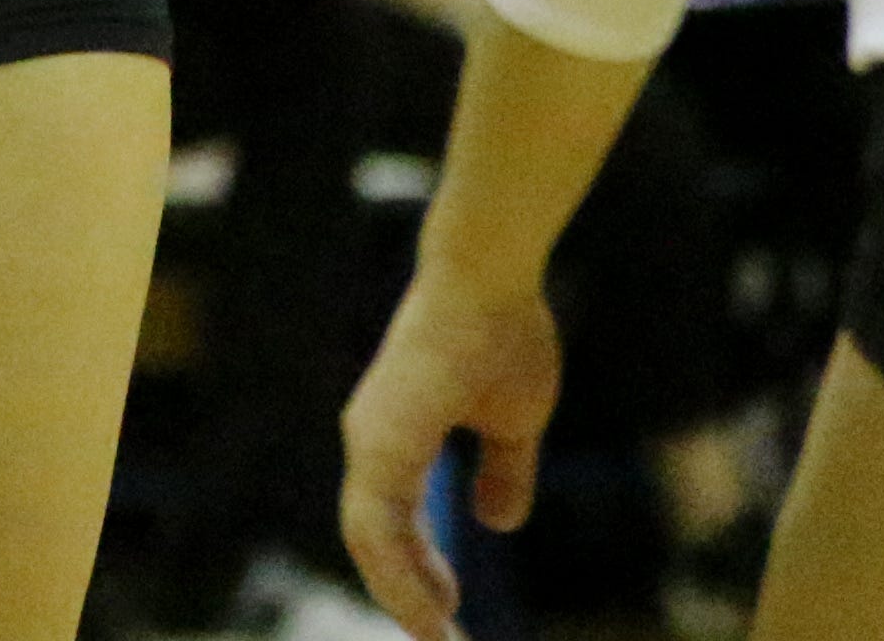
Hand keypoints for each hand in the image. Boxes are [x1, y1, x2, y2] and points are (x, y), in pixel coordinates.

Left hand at [338, 255, 560, 638]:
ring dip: (402, 597)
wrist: (491, 278)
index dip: (417, 571)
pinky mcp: (380, 440)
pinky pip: (377, 527)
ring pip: (370, 543)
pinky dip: (399, 575)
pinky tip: (429, 613)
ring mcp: (371, 439)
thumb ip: (502, 470)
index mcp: (395, 435)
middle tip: (442, 640)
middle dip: (407, 597)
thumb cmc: (501, 333)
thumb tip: (495, 522)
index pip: (393, 522)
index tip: (448, 609)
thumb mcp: (513, 420)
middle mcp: (372, 439)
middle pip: (375, 542)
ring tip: (437, 639)